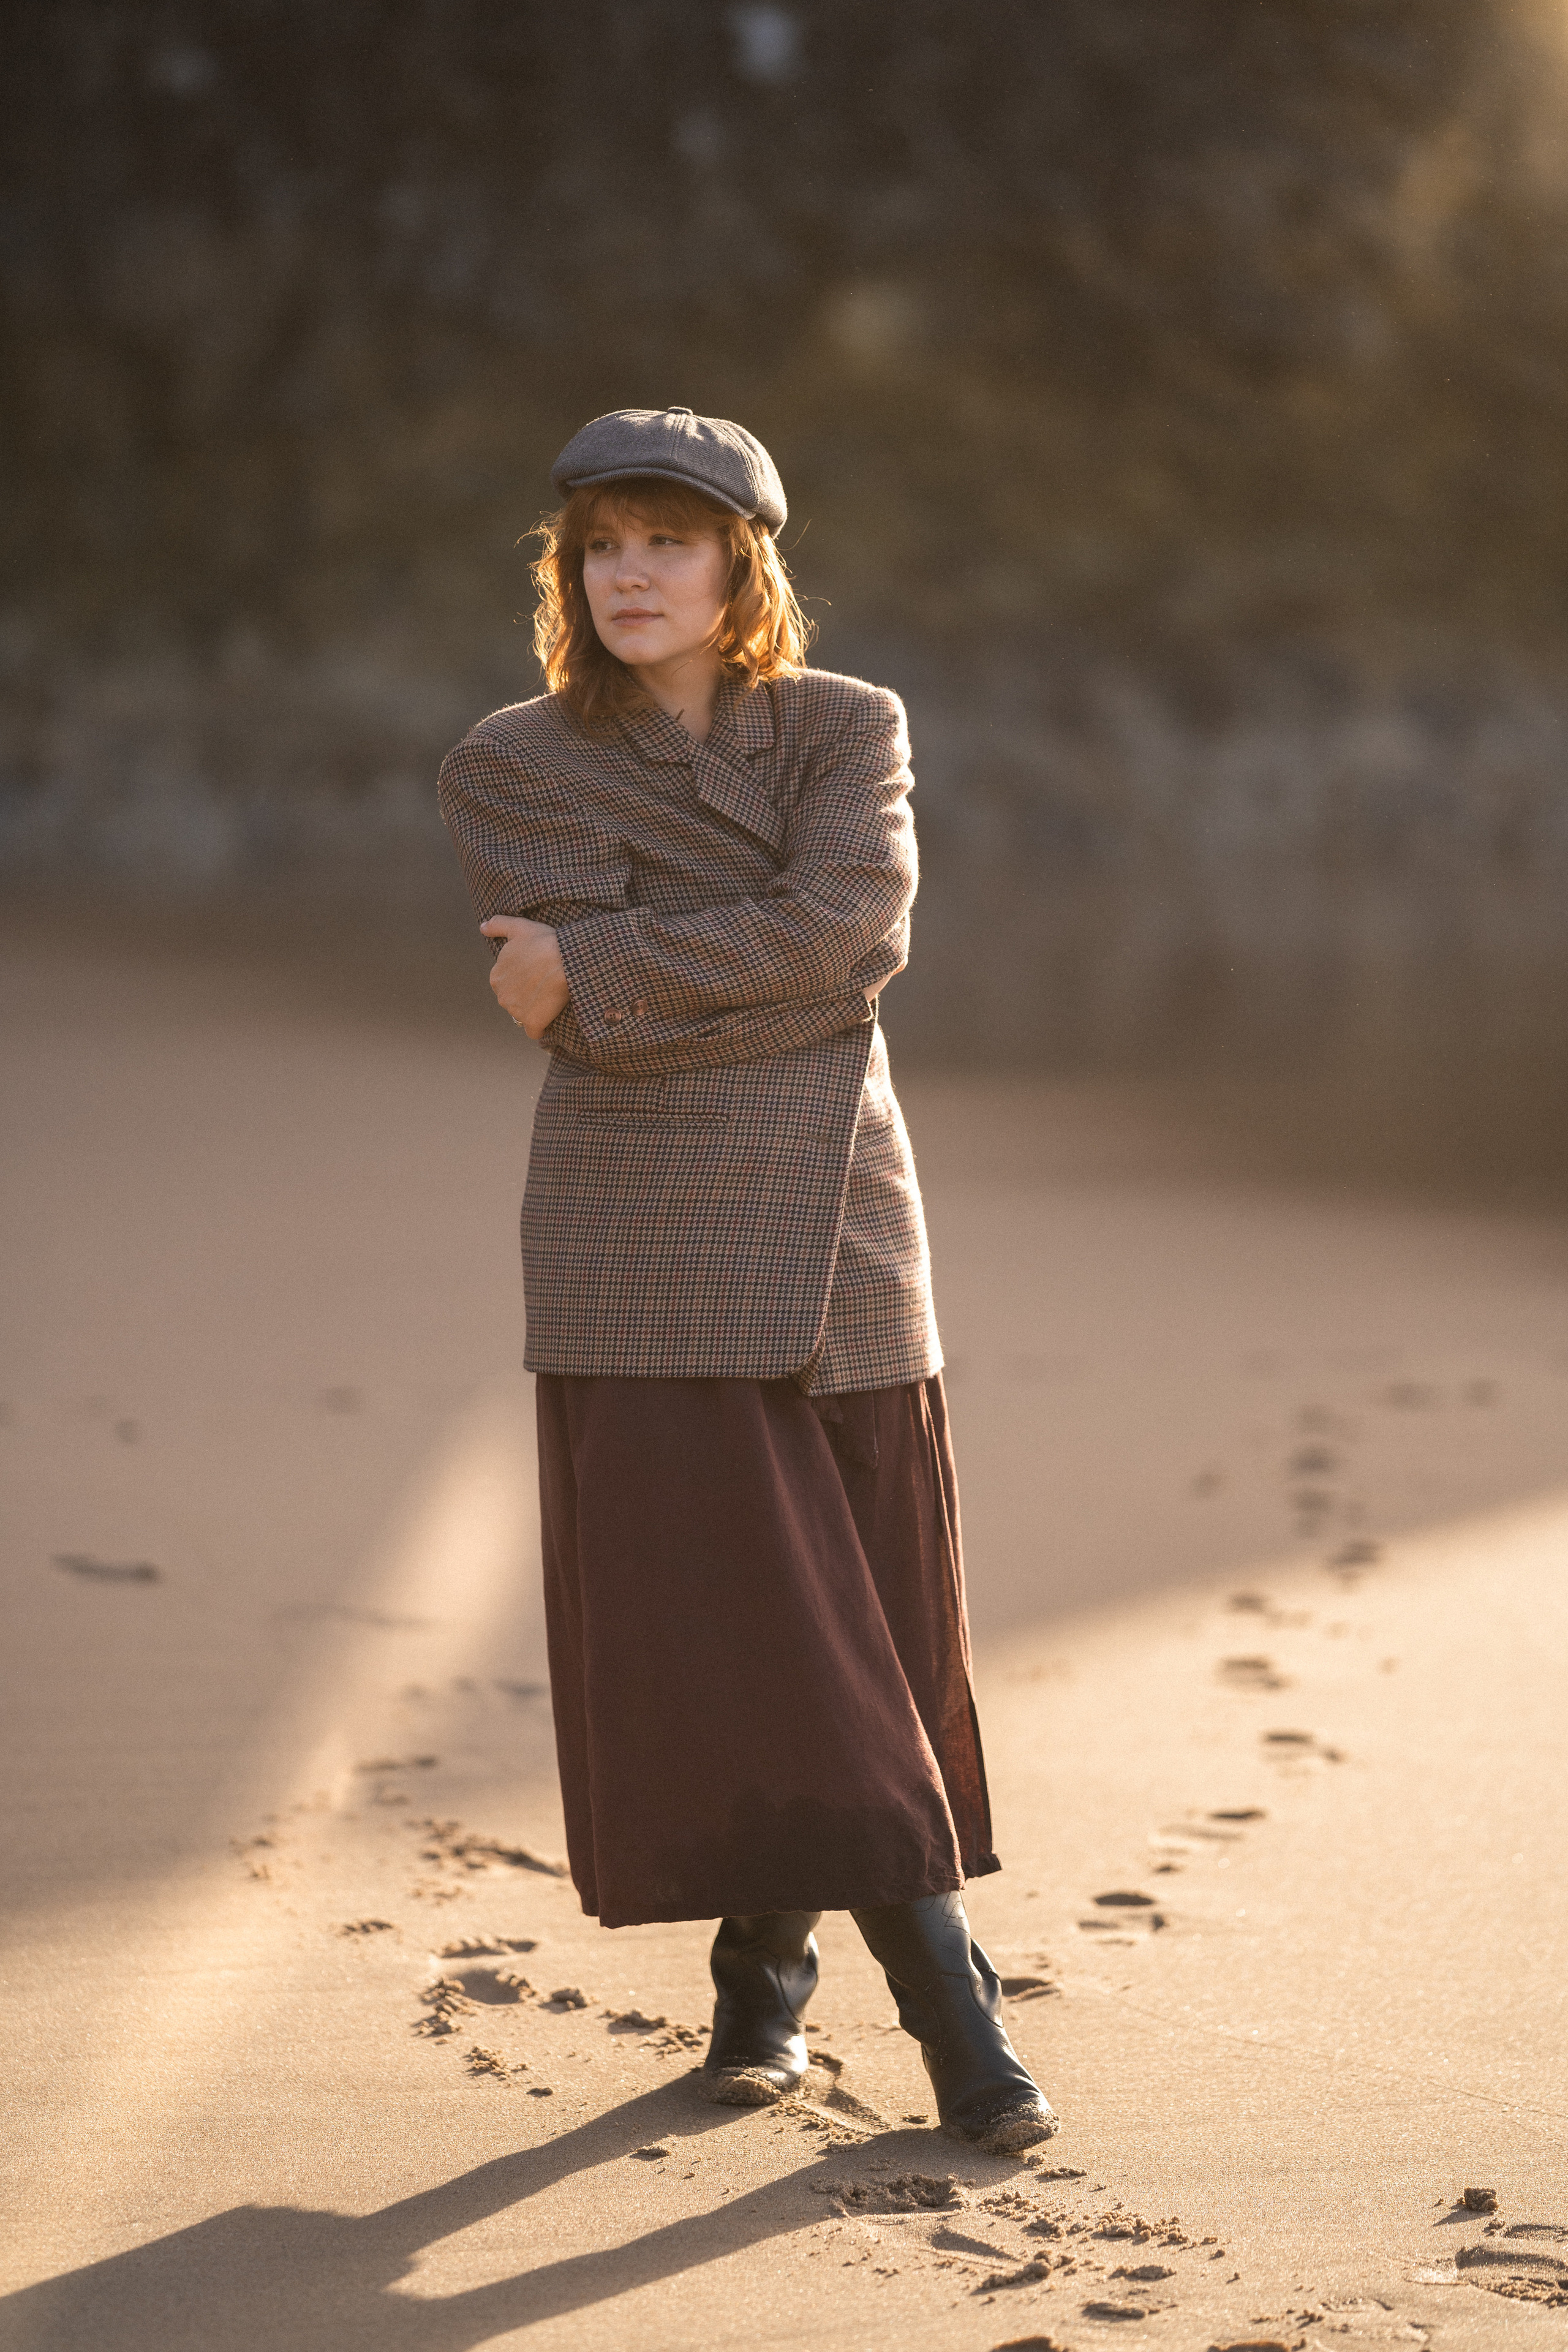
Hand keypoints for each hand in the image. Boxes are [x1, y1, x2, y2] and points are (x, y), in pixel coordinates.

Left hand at [479, 915, 569, 1038]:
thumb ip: (498, 925)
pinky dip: (541, 1028)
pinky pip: (534, 1031)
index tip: (536, 974)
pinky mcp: (532, 1022)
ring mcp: (516, 1011)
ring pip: (523, 1015)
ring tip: (550, 998)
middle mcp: (501, 995)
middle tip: (544, 985)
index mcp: (496, 976)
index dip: (522, 979)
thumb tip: (483, 927)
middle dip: (526, 996)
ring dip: (534, 1010)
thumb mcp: (519, 926)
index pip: (507, 983)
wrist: (564, 959)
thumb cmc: (543, 941)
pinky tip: (550, 1018)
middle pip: (513, 1000)